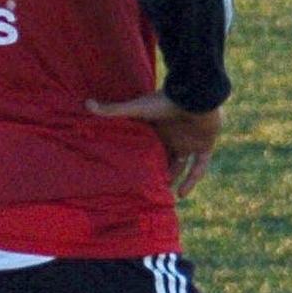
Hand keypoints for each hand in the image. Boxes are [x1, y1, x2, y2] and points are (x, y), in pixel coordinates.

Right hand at [86, 91, 221, 197]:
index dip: (142, 160)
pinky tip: (181, 195)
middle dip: (158, 172)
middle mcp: (174, 136)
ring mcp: (190, 141)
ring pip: (182, 165)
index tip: (131, 174)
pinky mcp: (205, 145)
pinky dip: (192, 180)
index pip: (149, 147)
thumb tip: (86, 104)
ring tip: (163, 197)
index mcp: (158, 128)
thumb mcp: (136, 109)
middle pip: (165, 158)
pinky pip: (200, 167)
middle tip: (146, 190)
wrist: (194, 96)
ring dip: (175, 179)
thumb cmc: (164, 101)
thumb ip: (113, 110)